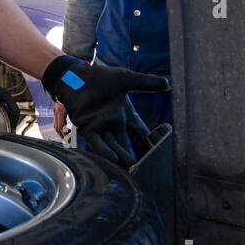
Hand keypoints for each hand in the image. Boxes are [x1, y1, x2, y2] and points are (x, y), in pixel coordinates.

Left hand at [42, 55, 168, 167]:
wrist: (76, 76)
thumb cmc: (100, 77)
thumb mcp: (126, 79)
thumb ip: (145, 83)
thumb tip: (168, 83)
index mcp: (125, 114)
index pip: (140, 132)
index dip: (148, 142)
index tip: (158, 152)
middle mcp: (114, 123)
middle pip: (127, 144)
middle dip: (134, 156)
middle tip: (144, 168)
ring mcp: (101, 127)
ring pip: (114, 146)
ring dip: (122, 157)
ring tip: (131, 169)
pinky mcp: (88, 128)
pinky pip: (98, 143)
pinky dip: (106, 151)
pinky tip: (114, 160)